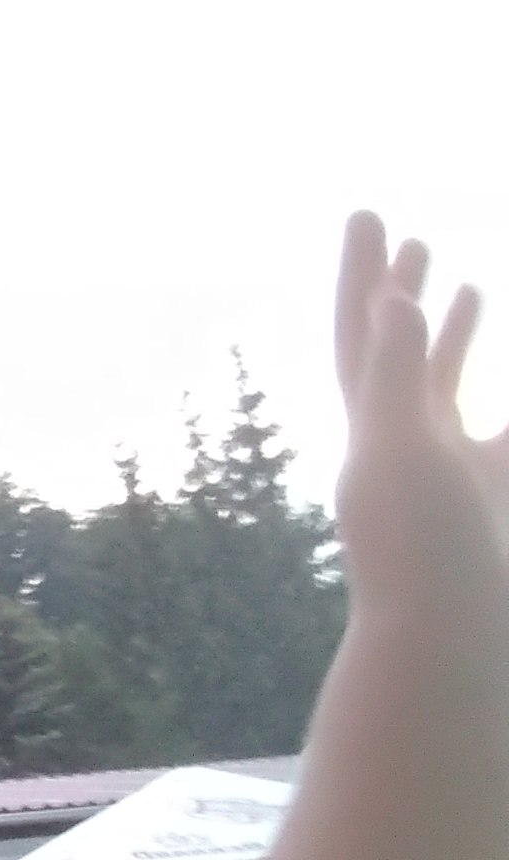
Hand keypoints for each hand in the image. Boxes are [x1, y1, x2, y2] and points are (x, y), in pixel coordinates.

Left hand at [333, 212, 505, 625]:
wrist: (453, 646)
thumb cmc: (425, 554)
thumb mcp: (403, 455)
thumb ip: (396, 378)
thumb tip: (391, 301)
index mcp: (378, 427)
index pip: (365, 330)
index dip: (365, 271)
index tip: (367, 213)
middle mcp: (404, 444)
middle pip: (397, 349)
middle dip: (402, 289)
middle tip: (410, 235)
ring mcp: (448, 472)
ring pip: (449, 387)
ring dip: (453, 336)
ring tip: (467, 289)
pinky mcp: (486, 500)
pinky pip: (495, 438)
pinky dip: (492, 396)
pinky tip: (505, 399)